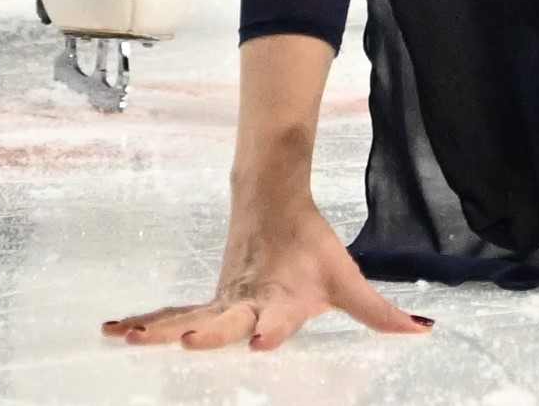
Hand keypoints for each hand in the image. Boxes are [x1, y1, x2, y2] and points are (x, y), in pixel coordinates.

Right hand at [105, 185, 430, 355]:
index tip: (258, 340)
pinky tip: (115, 330)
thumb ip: (379, 310)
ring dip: (157, 326)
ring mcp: (221, 295)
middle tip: (185, 341)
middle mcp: (246, 297)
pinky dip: (145, 319)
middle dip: (204, 330)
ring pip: (184, 313)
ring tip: (127, 337)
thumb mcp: (345, 277)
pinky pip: (172, 311)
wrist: (270, 197)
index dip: (268, 328)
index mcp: (280, 295)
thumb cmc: (309, 245)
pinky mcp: (208, 296)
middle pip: (222, 316)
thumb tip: (423, 331)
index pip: (274, 314)